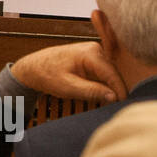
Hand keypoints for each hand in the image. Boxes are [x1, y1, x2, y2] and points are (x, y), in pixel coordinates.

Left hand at [10, 42, 125, 103]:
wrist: (33, 68)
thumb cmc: (46, 75)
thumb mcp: (68, 87)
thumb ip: (92, 91)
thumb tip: (113, 96)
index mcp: (90, 53)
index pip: (112, 74)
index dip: (120, 91)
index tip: (123, 105)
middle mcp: (95, 49)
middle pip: (113, 73)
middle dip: (115, 90)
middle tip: (118, 107)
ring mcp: (94, 52)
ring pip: (109, 74)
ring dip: (109, 88)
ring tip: (110, 103)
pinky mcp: (91, 58)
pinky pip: (102, 73)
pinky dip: (103, 84)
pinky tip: (102, 96)